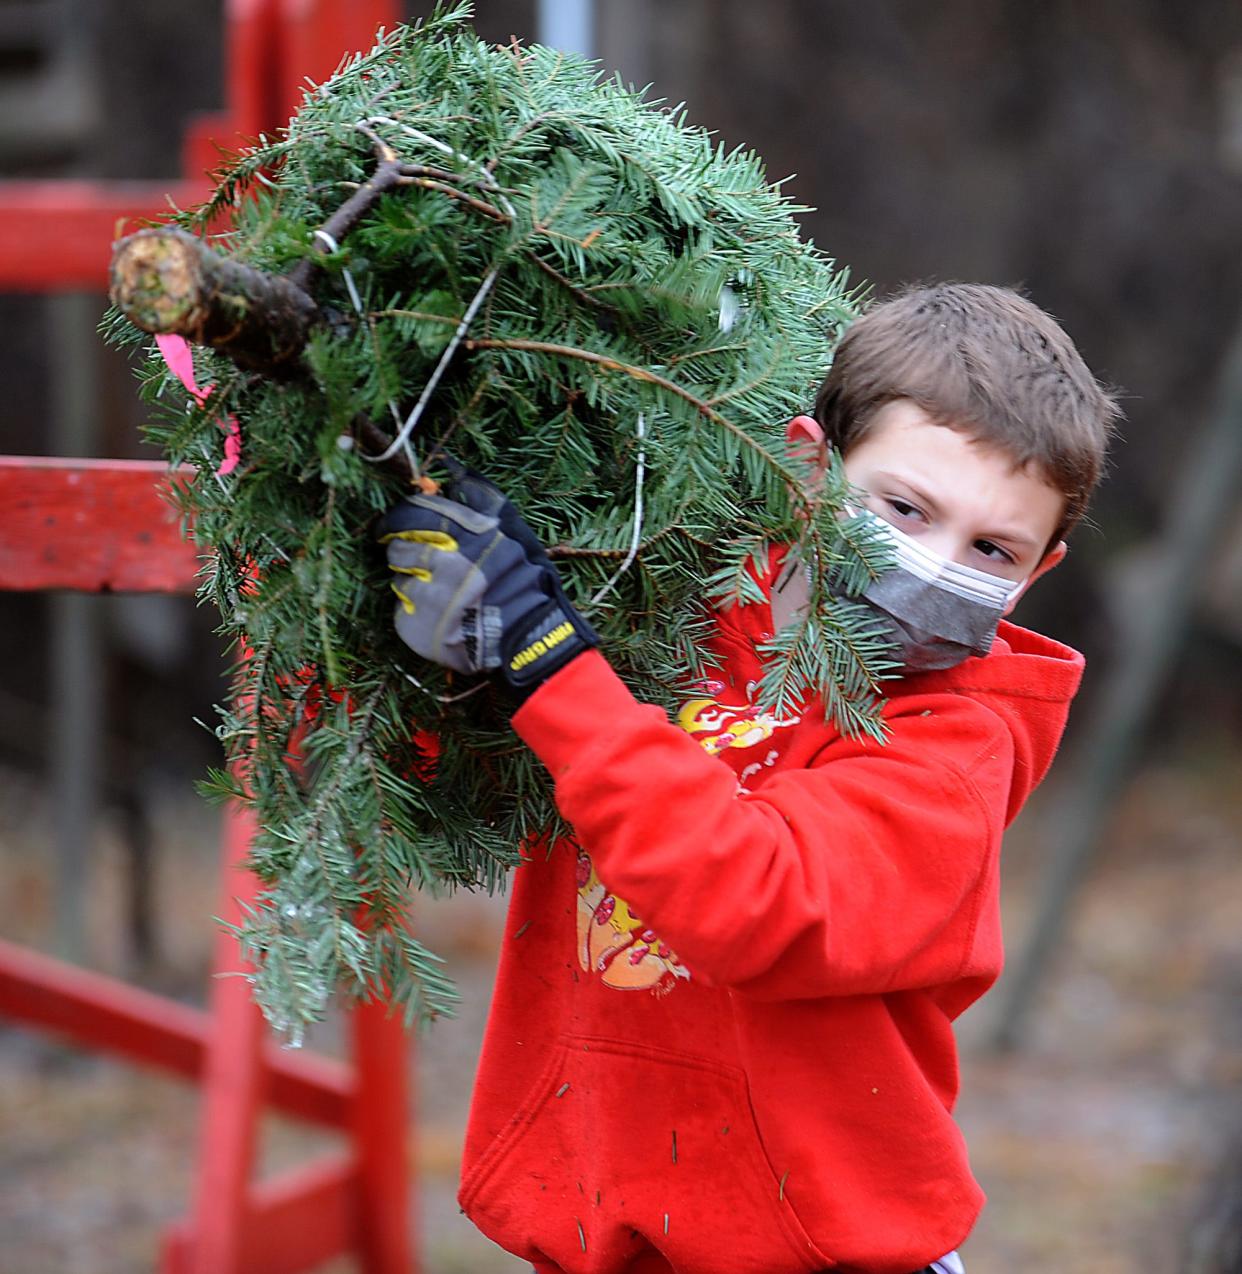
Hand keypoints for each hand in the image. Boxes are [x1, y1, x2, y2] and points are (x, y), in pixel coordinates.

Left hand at [378, 460, 597, 696]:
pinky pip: (402, 610)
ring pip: (399, 578)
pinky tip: (439, 618)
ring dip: (412, 583)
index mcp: (467, 533)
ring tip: (439, 596)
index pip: (413, 512)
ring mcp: (427, 594)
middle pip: (398, 543)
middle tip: (416, 561)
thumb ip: (481, 499)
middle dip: (403, 550)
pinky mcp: (414, 624)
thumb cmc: (524, 582)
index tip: (394, 526)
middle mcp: (446, 560)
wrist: (529, 639)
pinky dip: (415, 613)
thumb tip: (453, 468)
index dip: (400, 518)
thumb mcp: (512, 531)